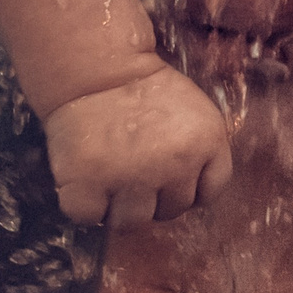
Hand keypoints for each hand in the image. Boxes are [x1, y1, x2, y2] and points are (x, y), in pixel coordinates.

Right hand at [41, 60, 234, 225]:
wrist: (97, 70)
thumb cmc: (145, 89)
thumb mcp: (196, 113)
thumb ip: (203, 152)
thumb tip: (193, 196)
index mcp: (205, 145)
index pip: (208, 194)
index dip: (188, 187)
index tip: (171, 175)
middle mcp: (173, 167)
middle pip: (170, 211)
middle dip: (155, 196)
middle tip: (136, 168)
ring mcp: (130, 178)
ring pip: (132, 222)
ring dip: (120, 206)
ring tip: (111, 176)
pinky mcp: (87, 184)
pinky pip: (88, 216)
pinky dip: (84, 205)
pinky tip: (86, 179)